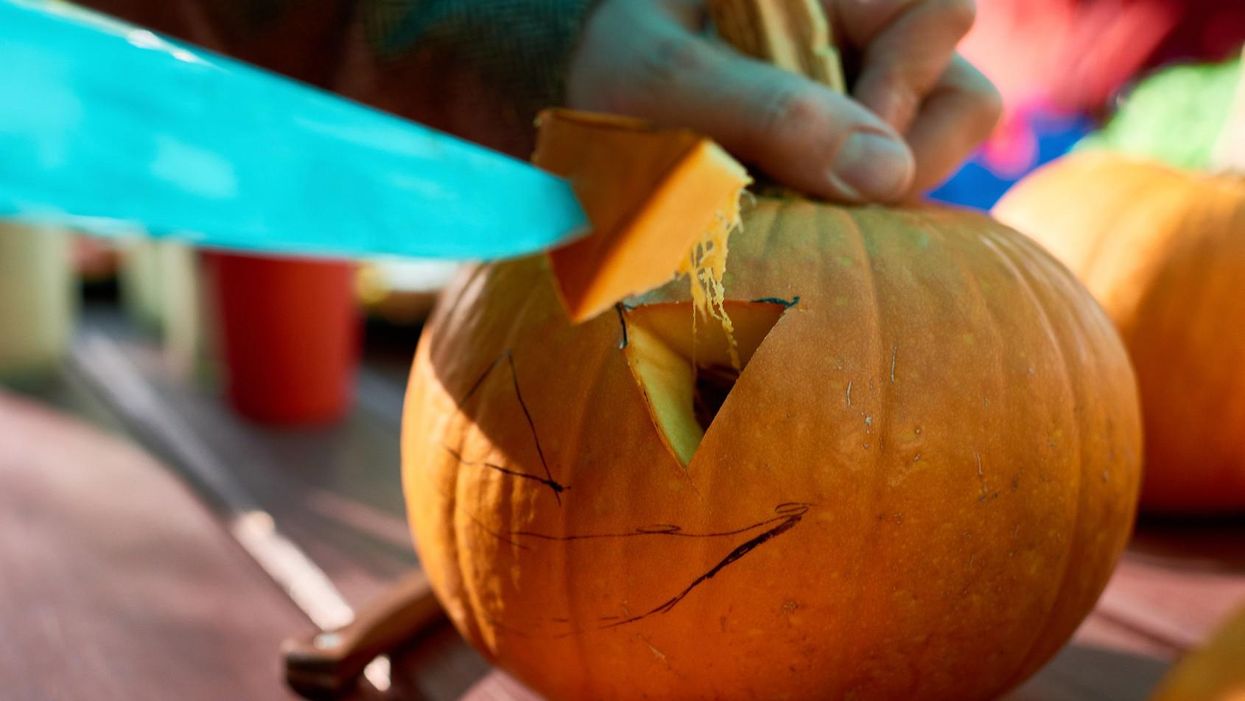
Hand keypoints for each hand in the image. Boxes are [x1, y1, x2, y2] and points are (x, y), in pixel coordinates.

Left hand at [567, 0, 1001, 202]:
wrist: (573, 105)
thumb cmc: (603, 72)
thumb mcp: (661, 81)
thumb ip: (764, 109)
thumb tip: (886, 173)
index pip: (938, 17)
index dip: (900, 92)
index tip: (827, 156)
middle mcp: (860, 33)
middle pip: (960, 93)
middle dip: (902, 158)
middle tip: (814, 195)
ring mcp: (860, 92)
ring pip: (932, 146)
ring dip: (877, 193)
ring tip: (794, 208)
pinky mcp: (846, 146)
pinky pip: (893, 185)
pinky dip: (858, 214)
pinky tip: (796, 219)